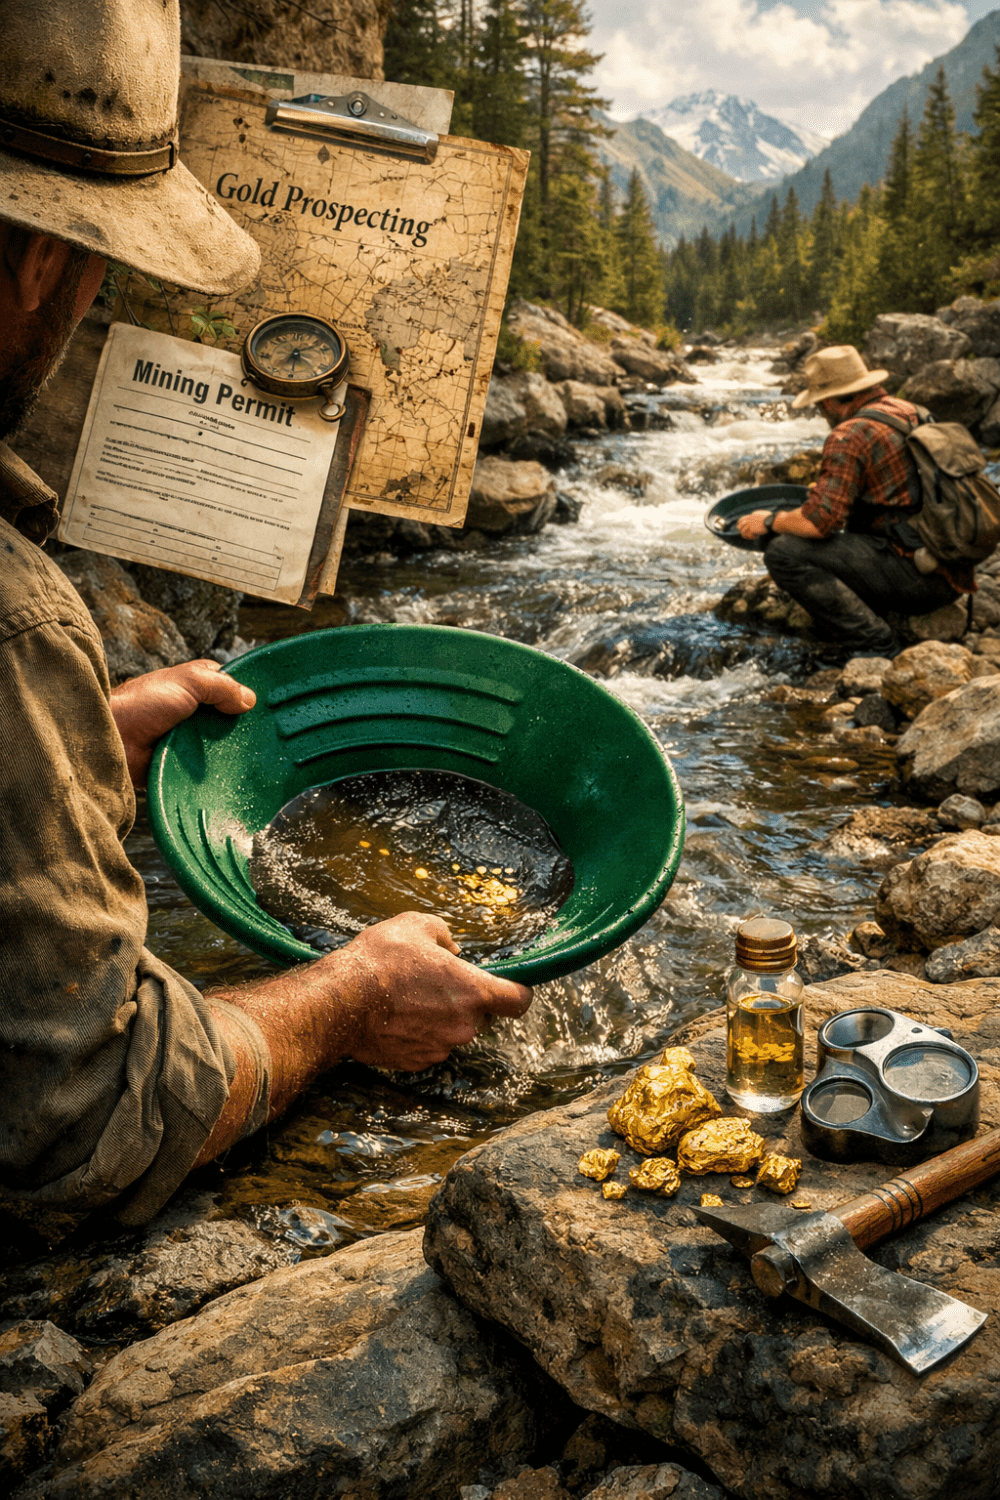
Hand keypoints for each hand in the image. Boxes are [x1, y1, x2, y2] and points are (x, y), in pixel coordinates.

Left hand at [110, 659, 254, 788]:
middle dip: (242, 726)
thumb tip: (250, 700)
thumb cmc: (141, 705)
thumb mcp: (187, 681)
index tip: (265, 708)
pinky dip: (217, 769)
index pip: (231, 687)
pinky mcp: (184, 761)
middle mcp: (194, 710)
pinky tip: (231, 772)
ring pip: (222, 743)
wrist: (113, 741)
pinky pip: (209, 765)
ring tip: (252, 758)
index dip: (245, 695)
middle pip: (230, 718)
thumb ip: (221, 685)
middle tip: (262, 737)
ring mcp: (190, 737)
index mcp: (196, 685)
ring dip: (231, 750)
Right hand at [321, 911, 533, 1070]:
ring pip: (453, 1031)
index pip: (519, 1001)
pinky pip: (429, 1046)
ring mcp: (440, 1048)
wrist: (340, 1001)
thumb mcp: (417, 925)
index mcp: (473, 991)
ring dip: (440, 1017)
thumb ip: (445, 935)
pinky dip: (419, 1033)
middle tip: (436, 983)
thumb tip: (451, 949)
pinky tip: (396, 1016)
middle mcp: (464, 1026)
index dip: (519, 992)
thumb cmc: (380, 960)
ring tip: (408, 997)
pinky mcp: (417, 1062)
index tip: (510, 987)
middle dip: (466, 1001)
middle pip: (482, 1016)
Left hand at [736, 509, 774, 539]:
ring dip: (747, 536)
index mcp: (752, 515)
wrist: (772, 521)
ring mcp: (750, 524)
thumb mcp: (764, 515)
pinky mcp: (752, 529)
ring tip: (752, 537)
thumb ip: (759, 517)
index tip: (743, 528)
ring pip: (743, 532)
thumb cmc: (771, 518)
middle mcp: (749, 519)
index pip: (742, 519)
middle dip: (741, 530)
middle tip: (744, 534)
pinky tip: (757, 537)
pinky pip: (749, 536)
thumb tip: (758, 519)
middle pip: (740, 525)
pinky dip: (753, 537)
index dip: (741, 524)